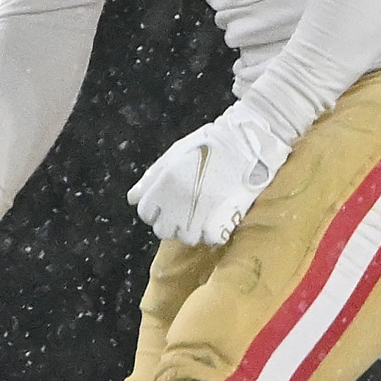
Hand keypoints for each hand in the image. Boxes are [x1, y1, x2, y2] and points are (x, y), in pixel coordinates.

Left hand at [129, 103, 292, 246]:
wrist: (246, 142)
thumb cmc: (209, 144)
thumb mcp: (174, 154)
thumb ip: (151, 178)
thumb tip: (133, 198)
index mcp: (163, 184)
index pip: (145, 212)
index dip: (155, 210)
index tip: (167, 206)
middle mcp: (177, 202)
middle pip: (163, 230)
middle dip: (171, 224)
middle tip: (184, 214)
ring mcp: (199, 213)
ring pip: (186, 238)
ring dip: (192, 230)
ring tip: (202, 218)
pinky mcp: (223, 220)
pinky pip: (211, 238)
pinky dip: (213, 233)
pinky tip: (217, 221)